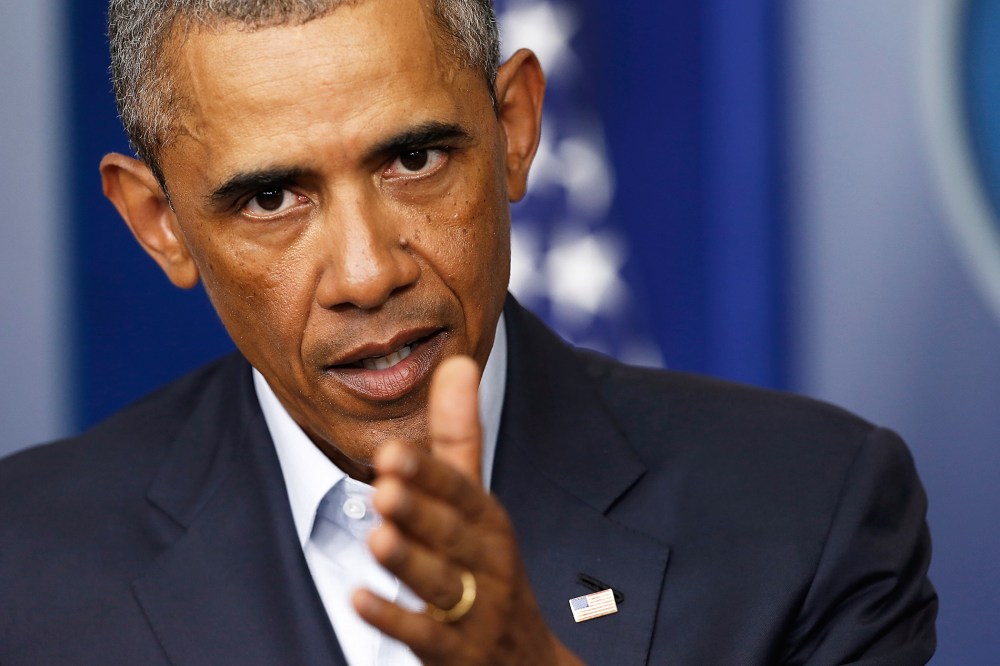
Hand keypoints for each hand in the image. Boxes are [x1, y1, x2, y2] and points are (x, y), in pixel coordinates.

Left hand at [352, 356, 581, 664]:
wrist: (522, 660)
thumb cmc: (488, 564)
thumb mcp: (477, 501)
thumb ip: (460, 435)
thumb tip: (456, 361)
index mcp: (488, 520)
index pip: (460, 492)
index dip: (428, 475)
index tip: (392, 454)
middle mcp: (486, 560)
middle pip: (450, 535)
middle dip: (419, 512)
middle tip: (384, 490)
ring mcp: (474, 609)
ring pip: (441, 583)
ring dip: (409, 562)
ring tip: (376, 540)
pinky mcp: (456, 651)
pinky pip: (426, 636)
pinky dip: (394, 619)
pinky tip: (359, 600)